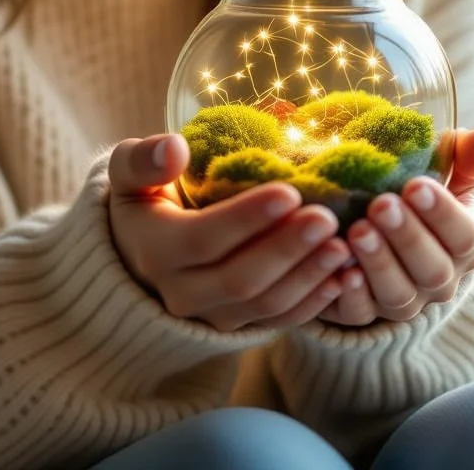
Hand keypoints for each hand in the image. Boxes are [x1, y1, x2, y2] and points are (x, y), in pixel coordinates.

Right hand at [108, 134, 351, 332]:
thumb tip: (174, 147)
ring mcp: (213, 314)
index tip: (289, 192)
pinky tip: (344, 277)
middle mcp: (182, 292)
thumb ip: (143, 160)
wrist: (139, 257)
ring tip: (342, 245)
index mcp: (156, 250)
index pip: (203, 239)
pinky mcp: (239, 325)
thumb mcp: (129, 176)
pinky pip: (280, 321)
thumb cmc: (146, 202)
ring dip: (308, 276)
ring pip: (265, 304)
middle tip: (327, 219)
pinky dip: (315, 303)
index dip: (247, 219)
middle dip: (287, 249)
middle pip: (241, 278)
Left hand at [318, 130, 473, 326]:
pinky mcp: (367, 315)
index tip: (415, 185)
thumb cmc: (419, 199)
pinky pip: (361, 315)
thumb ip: (465, 158)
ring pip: (399, 294)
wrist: (387, 240)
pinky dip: (352, 296)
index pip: (465, 235)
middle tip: (380, 206)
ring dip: (379, 263)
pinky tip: (340, 273)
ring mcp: (406, 301)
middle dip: (407, 236)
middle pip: (433, 269)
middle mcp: (442, 280)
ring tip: (357, 231)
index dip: (441, 213)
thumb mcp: (446, 177)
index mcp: (467, 244)